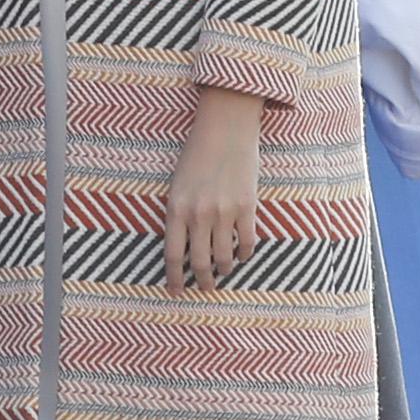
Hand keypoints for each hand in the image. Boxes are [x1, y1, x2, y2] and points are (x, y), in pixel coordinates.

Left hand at [164, 86, 261, 290]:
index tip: (175, 291)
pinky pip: (246, 242)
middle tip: (206, 288)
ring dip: (224, 269)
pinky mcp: (247, 206)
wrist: (225, 128)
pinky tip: (242, 254)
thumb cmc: (197, 154)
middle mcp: (198, 214)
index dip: (174, 278)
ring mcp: (224, 212)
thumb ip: (179, 214)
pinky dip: (245, 253)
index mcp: (176, 209)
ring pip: (224, 256)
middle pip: (199, 262)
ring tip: (224, 271)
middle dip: (202, 280)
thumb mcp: (177, 184)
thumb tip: (183, 246)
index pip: (173, 255)